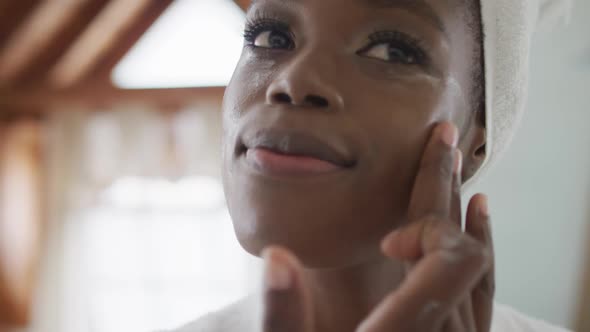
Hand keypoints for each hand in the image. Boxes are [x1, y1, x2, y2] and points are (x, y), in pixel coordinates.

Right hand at [261, 122, 494, 331]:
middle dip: (446, 192)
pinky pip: (482, 297)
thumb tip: (276, 255)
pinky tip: (480, 227)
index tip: (392, 232)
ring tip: (462, 177)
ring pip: (478, 272)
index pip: (450, 259)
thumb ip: (281, 316)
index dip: (431, 224)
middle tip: (444, 139)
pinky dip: (482, 255)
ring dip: (466, 221)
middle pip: (464, 252)